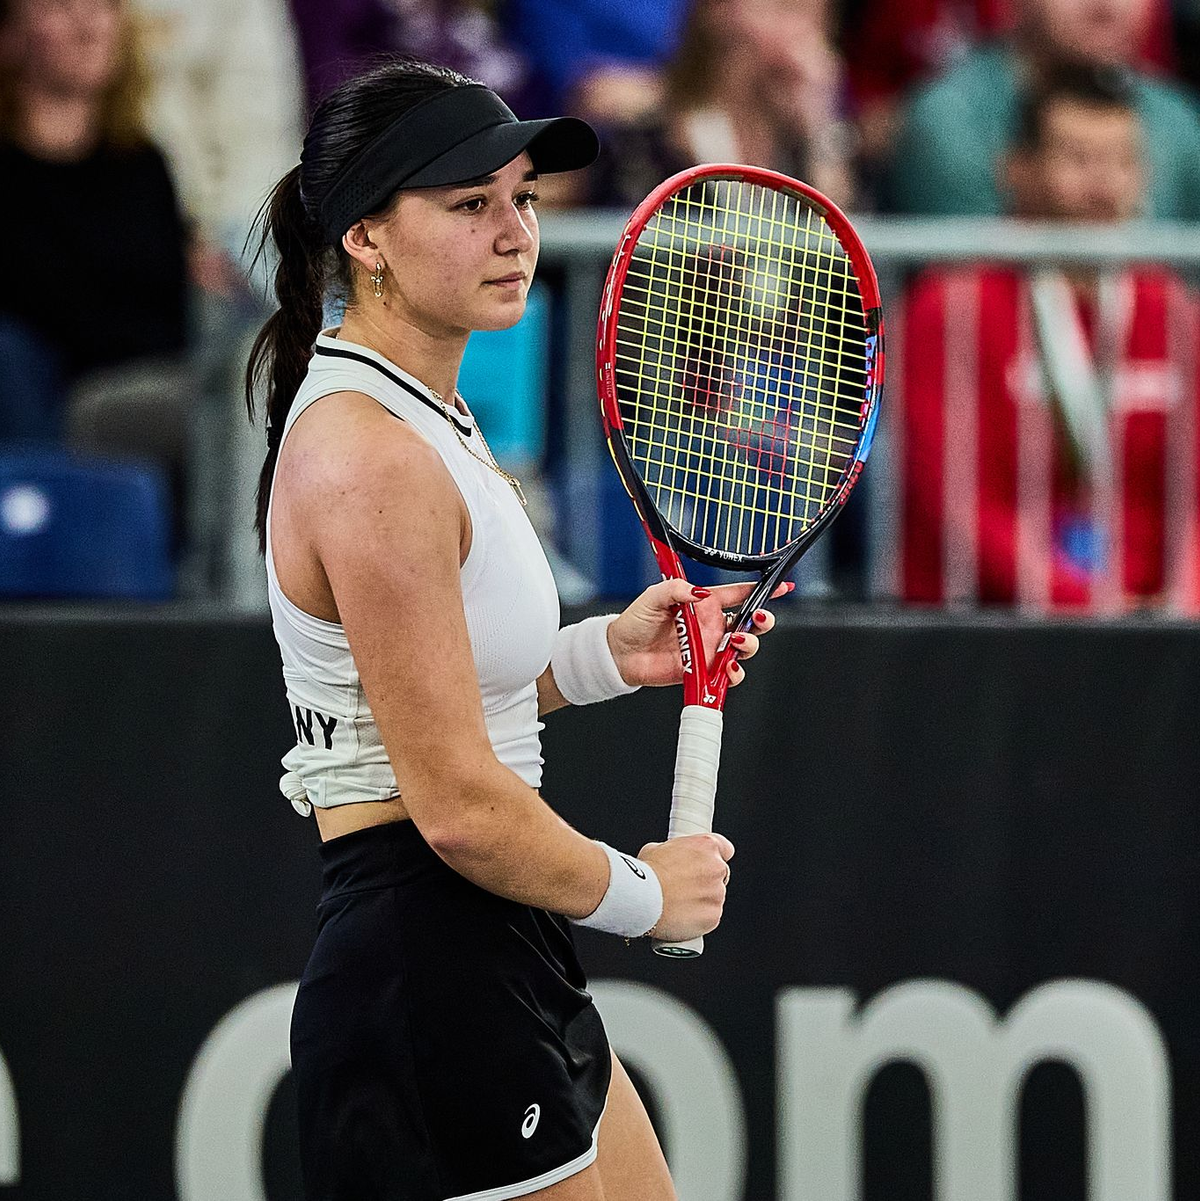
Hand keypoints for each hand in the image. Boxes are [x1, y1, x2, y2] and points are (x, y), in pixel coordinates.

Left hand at [606, 578, 791, 687]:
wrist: (621, 653)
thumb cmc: (636, 621)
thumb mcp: (654, 596)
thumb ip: (677, 590)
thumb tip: (701, 593)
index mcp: (703, 605)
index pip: (737, 594)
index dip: (760, 590)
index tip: (781, 586)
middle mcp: (711, 626)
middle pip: (749, 623)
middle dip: (762, 621)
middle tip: (758, 619)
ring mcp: (709, 649)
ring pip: (744, 647)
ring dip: (749, 644)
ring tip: (736, 642)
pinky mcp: (704, 670)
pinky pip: (729, 673)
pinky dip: (735, 671)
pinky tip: (727, 666)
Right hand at [639, 833, 733, 942]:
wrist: (641, 899)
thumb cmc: (646, 873)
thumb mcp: (656, 849)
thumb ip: (673, 852)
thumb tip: (669, 857)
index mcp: (706, 846)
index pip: (725, 848)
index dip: (715, 857)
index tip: (706, 863)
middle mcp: (716, 868)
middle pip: (720, 875)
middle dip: (706, 881)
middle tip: (685, 887)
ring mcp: (717, 893)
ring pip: (715, 898)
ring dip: (701, 901)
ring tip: (678, 904)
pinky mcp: (713, 916)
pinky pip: (710, 917)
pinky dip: (698, 919)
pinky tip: (681, 917)